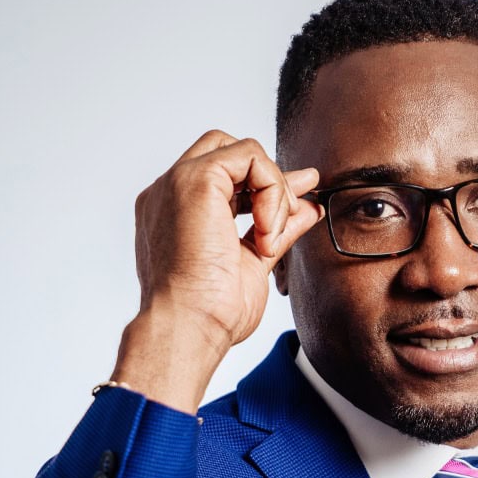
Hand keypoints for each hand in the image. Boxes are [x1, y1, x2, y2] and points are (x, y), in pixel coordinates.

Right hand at [112, 131, 321, 412]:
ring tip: (271, 238)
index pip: (222, 178)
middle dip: (269, 177)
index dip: (262, 186)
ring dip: (274, 192)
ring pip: (243, 151)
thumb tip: (308, 208)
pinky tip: (265, 230)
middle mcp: (170, 193)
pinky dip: (272, 191)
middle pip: (227, 150)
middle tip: (291, 212)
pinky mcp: (196, 179)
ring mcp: (178, 182)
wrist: (189, 326)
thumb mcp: (254, 263)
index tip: (297, 205)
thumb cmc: (211, 313)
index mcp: (176, 215)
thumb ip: (277, 229)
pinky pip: (251, 157)